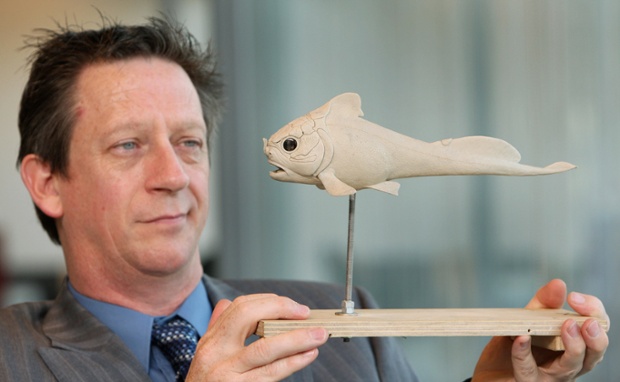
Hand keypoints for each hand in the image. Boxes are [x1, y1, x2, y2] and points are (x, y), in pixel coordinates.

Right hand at [186, 294, 328, 380]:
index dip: (269, 302)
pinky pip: (270, 374)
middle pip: (248, 318)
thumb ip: (217, 329)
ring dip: (296, 339)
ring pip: (264, 349)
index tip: (292, 307)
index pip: (239, 308)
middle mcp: (215, 354)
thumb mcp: (205, 356)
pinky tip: (307, 355)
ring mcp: (226, 374)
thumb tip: (227, 303)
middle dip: (281, 310)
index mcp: (210, 341)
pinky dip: (292, 363)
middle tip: (306, 314)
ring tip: (318, 335)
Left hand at [472, 279, 608, 380]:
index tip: (575, 297)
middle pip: (594, 353)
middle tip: (586, 321)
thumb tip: (559, 284)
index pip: (598, 329)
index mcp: (574, 345)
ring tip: (567, 325)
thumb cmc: (514, 347)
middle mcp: (569, 364)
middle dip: (595, 336)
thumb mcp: (528, 319)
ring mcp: (550, 375)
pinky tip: (522, 337)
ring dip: (573, 345)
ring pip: (572, 366)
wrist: (490, 372)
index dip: (594, 312)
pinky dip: (524, 353)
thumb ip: (543, 303)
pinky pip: (529, 371)